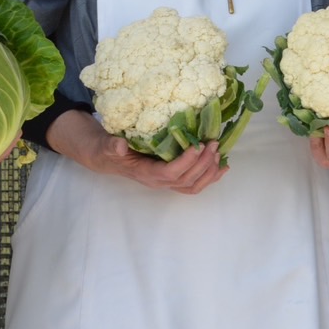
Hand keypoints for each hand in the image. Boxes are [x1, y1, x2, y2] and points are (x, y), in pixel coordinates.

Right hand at [47, 111, 226, 194]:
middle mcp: (159, 182)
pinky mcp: (172, 179)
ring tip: (218, 152)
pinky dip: (210, 177)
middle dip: (203, 163)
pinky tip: (222, 167)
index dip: (186, 162)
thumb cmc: (109, 150)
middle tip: (213, 143)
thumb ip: (112, 146)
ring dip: (209, 171)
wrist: (108, 158)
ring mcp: (167, 183)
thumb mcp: (107, 146)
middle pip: (187, 179)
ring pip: (193, 185)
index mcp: (146, 173)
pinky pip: (194, 184)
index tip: (198, 145)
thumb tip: (120, 145)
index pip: (171, 172)